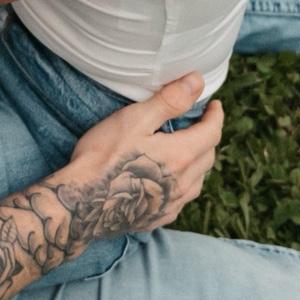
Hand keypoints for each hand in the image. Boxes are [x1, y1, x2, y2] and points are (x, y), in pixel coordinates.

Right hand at [56, 72, 221, 241]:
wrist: (83, 202)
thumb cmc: (104, 155)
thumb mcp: (135, 119)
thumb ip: (169, 101)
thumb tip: (197, 82)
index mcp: (181, 156)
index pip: (211, 133)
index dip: (215, 117)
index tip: (214, 106)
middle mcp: (183, 184)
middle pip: (207, 157)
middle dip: (208, 137)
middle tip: (199, 123)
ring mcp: (172, 204)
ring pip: (198, 180)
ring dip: (198, 161)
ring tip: (188, 149)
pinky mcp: (159, 218)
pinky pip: (183, 199)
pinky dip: (184, 183)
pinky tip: (170, 180)